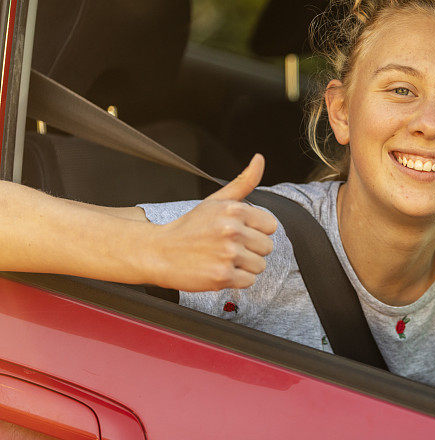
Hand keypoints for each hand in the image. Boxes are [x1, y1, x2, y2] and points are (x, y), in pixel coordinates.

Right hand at [149, 154, 276, 291]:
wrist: (158, 252)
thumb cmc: (189, 227)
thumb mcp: (216, 200)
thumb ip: (243, 182)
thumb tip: (260, 158)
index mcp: (234, 210)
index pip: (271, 226)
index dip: (256, 231)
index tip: (238, 233)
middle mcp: (232, 231)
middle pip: (267, 247)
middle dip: (251, 249)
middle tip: (227, 247)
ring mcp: (228, 254)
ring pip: (260, 265)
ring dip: (244, 266)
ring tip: (223, 259)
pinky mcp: (223, 276)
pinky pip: (249, 281)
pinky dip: (236, 280)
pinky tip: (219, 270)